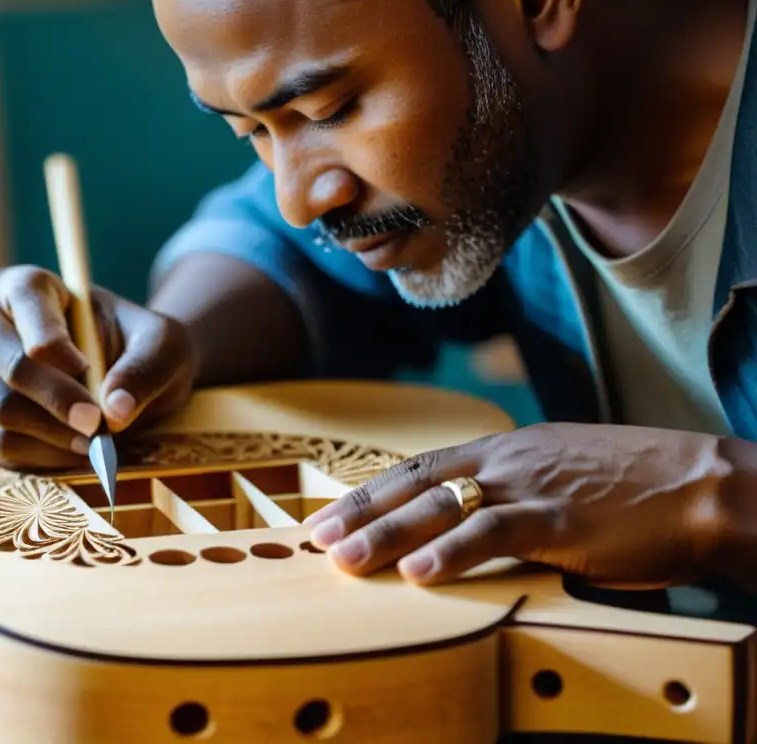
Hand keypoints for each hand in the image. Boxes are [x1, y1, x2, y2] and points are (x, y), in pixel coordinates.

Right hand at [0, 266, 197, 468]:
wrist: (112, 378)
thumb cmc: (135, 348)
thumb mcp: (161, 344)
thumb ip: (146, 367)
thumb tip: (115, 411)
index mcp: (20, 285)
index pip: (26, 302)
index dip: (55, 341)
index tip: (86, 368)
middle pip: (11, 368)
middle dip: (60, 403)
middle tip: (99, 428)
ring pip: (1, 415)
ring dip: (54, 438)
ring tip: (92, 443)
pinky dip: (37, 459)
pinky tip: (68, 451)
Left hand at [304, 423, 731, 588]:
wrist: (705, 483)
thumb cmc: (639, 486)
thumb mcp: (563, 476)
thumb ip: (518, 495)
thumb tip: (482, 525)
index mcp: (507, 448)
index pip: (423, 467)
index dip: (374, 491)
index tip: (334, 513)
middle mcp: (507, 459)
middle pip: (416, 482)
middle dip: (362, 510)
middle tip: (317, 538)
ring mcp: (531, 486)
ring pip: (441, 506)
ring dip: (387, 534)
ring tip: (344, 559)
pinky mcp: (559, 519)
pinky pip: (493, 533)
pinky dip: (450, 554)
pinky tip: (416, 574)